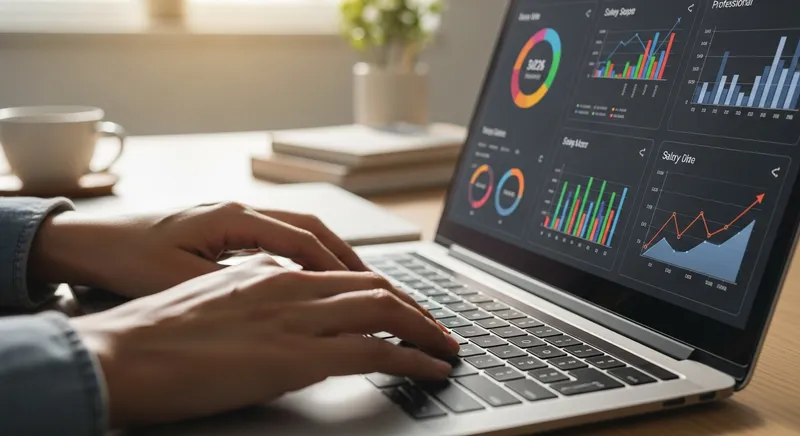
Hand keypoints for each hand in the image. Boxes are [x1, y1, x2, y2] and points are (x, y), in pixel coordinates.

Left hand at [29, 201, 367, 297]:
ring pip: (298, 229)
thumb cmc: (125, 257)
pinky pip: (279, 238)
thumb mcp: (178, 279)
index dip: (336, 265)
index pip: (302, 239)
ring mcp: (233, 217)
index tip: (365, 289)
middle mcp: (239, 209)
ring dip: (329, 253)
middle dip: (345, 254)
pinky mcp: (224, 229)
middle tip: (376, 282)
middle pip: (310, 226)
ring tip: (355, 279)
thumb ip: (232, 284)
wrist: (87, 242)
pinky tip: (312, 276)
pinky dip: (305, 255)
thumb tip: (282, 294)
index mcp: (232, 217)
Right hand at [71, 256, 459, 426]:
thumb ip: (254, 309)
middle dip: (415, 308)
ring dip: (424, 330)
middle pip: (375, 286)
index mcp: (268, 273)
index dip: (383, 292)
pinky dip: (412, 357)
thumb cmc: (151, 338)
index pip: (345, 275)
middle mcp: (289, 285)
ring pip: (384, 310)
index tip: (404, 310)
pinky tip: (430, 368)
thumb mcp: (212, 308)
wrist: (117, 354)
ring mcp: (295, 317)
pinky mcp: (296, 355)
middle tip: (439, 330)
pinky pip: (374, 350)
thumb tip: (280, 325)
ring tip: (447, 348)